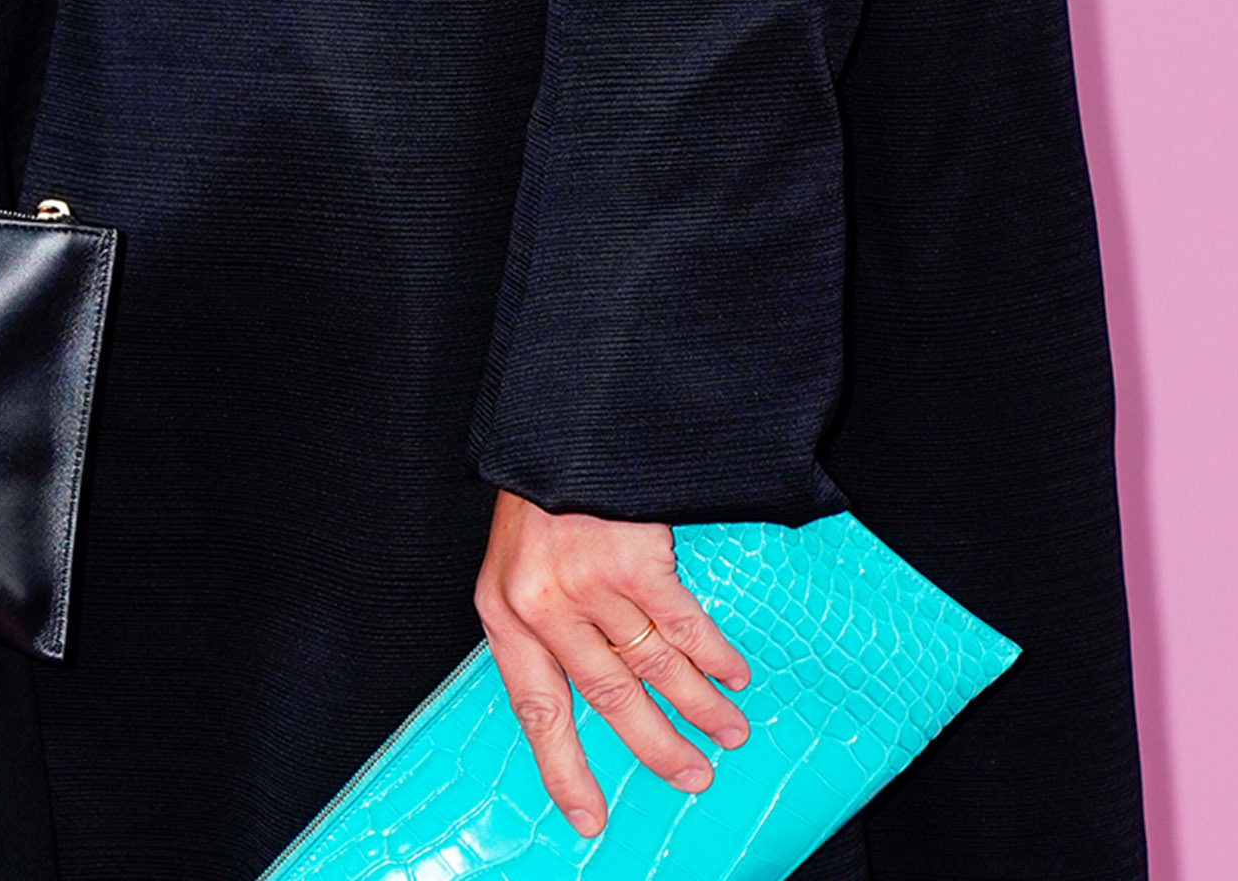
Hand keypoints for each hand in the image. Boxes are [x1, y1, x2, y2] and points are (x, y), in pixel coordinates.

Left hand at [475, 491, 751, 837]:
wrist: (560, 419)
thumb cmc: (540, 492)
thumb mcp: (517, 561)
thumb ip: (544, 623)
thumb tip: (588, 691)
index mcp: (504, 612)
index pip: (536, 710)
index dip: (564, 768)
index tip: (588, 818)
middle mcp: (542, 606)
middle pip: (607, 701)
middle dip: (657, 748)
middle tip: (693, 778)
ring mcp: (588, 584)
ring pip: (653, 668)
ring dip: (698, 707)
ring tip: (729, 733)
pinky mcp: (633, 559)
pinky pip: (683, 627)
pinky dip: (713, 657)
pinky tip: (734, 675)